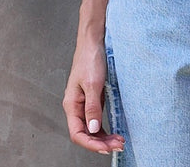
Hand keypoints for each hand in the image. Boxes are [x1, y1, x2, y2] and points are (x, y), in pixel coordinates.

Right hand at [63, 40, 124, 154]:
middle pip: (85, 133)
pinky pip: (96, 119)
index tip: (106, 148)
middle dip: (101, 143)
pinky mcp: (93, 99)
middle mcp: (76, 106)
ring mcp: (84, 103)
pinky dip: (104, 127)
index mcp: (71, 104)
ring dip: (104, 137)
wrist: (94, 41)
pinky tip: (114, 131)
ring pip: (92, 128)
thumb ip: (93, 107)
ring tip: (118, 141)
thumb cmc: (90, 58)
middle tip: (118, 145)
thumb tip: (92, 129)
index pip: (77, 133)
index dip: (91, 144)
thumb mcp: (93, 83)